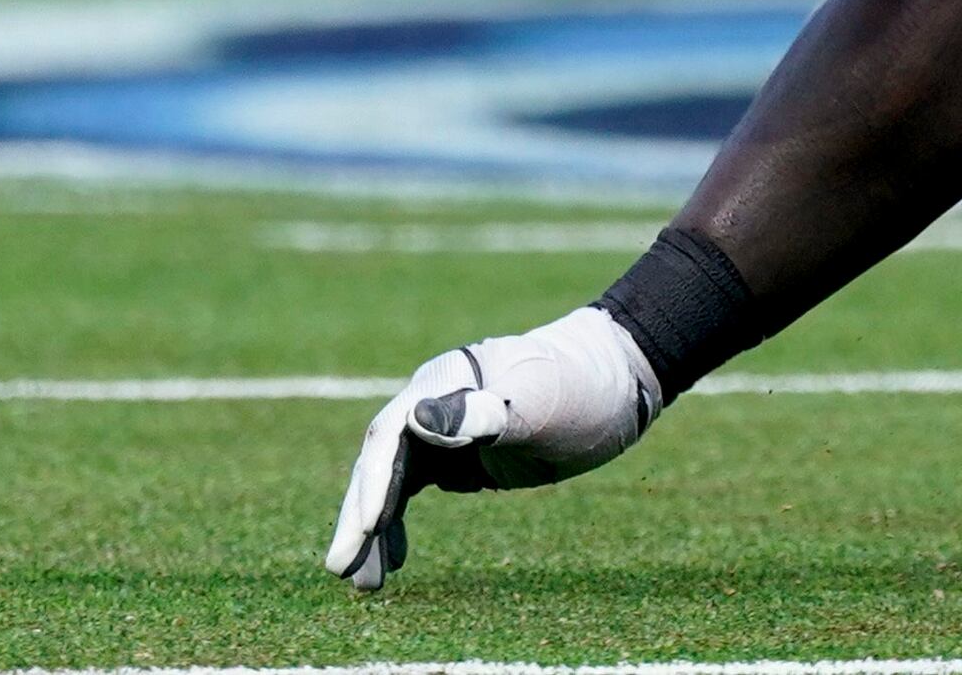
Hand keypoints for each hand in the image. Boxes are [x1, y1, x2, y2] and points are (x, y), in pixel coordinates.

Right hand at [324, 304, 661, 591]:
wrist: (619, 377)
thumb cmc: (583, 386)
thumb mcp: (539, 404)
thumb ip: (484, 414)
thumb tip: (417, 420)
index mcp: (446, 377)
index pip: (393, 433)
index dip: (374, 481)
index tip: (367, 526)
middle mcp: (434, 400)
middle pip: (381, 461)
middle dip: (360, 515)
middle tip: (342, 570)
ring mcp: (445, 426)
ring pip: (392, 481)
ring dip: (374, 528)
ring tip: (364, 584)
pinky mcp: (459, 451)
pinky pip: (413, 488)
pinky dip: (398, 523)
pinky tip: (394, 561)